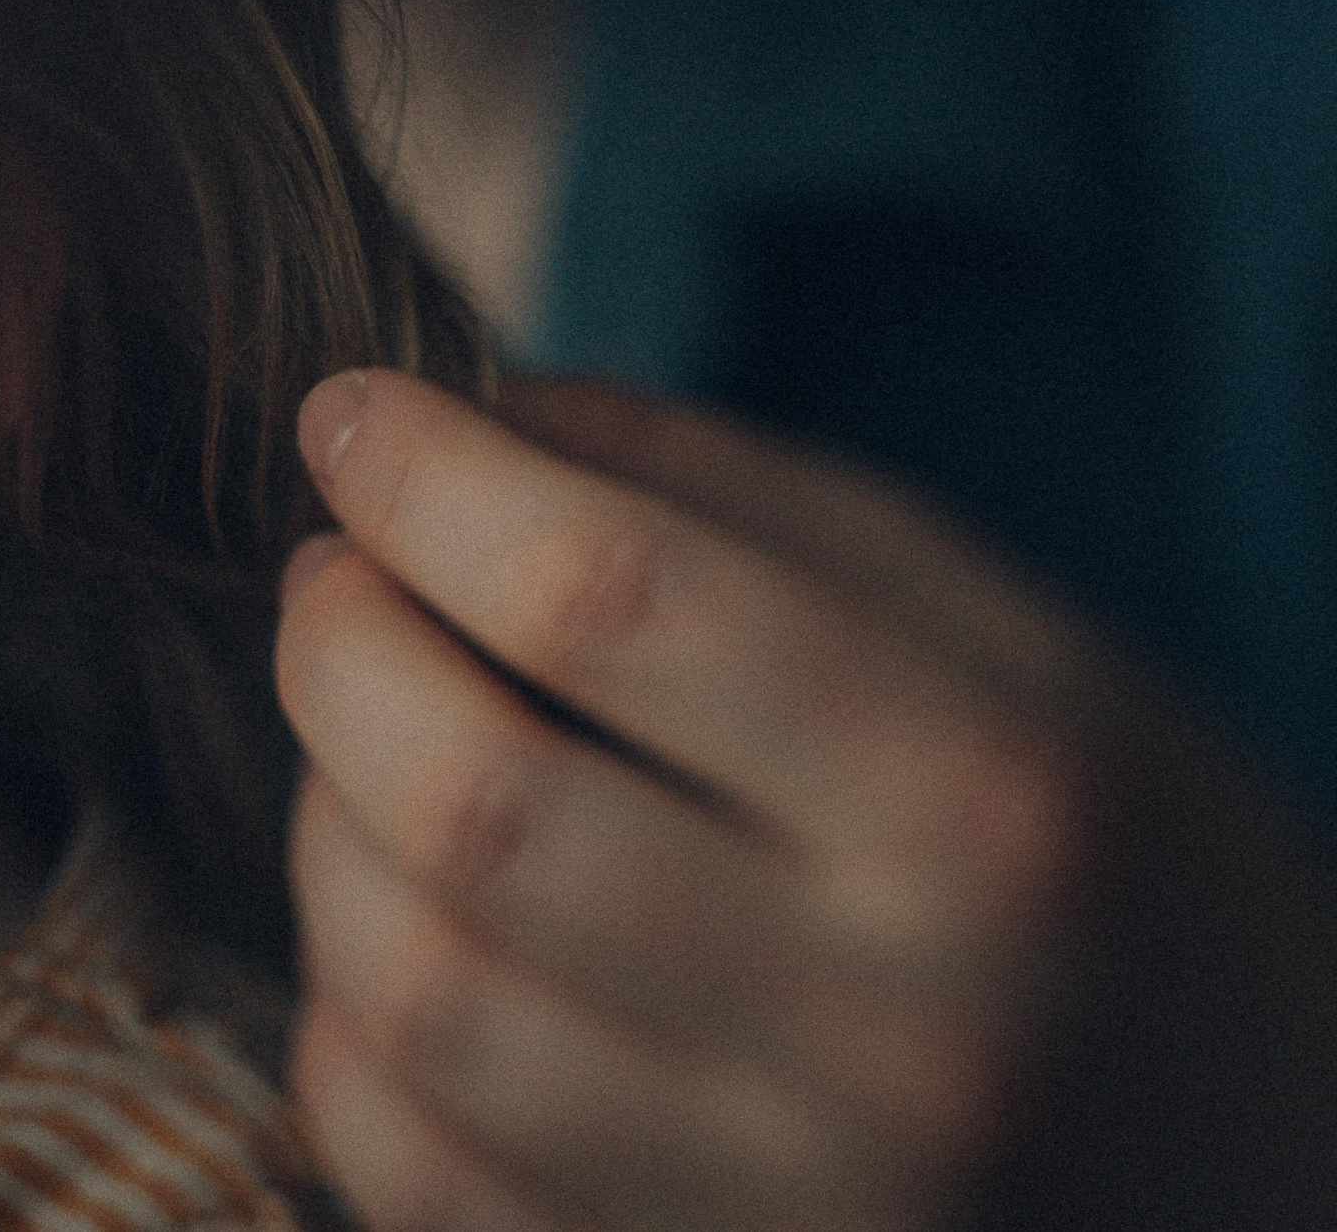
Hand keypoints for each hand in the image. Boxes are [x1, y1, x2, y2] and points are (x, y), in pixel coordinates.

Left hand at [276, 369, 1336, 1230]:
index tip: (347, 416)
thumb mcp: (1007, 642)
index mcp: (991, 808)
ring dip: (324, 823)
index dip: (430, 482)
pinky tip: (401, 918)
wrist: (1258, 1183)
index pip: (616, 601)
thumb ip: (734, 503)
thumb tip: (465, 415)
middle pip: (477, 804)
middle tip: (333, 577)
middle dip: (336, 646)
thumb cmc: (1104, 867)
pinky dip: (344, 1011)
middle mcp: (894, 1036)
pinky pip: (399, 1156)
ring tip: (365, 742)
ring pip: (410, 991)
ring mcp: (785, 1209)